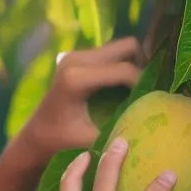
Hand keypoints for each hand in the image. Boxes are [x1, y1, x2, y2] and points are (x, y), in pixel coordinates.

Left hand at [13, 37, 144, 166]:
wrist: (35, 137)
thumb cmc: (60, 143)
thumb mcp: (93, 140)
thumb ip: (121, 128)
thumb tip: (155, 122)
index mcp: (77, 78)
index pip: (125, 70)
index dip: (145, 84)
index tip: (154, 101)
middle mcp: (76, 59)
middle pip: (128, 47)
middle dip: (144, 66)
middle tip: (151, 89)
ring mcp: (76, 55)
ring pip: (121, 48)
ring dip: (134, 65)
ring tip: (141, 90)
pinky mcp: (77, 57)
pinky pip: (111, 54)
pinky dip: (123, 67)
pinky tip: (126, 88)